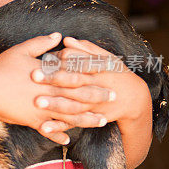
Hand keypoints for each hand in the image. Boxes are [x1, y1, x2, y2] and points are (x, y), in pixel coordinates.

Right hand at [0, 33, 115, 144]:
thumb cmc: (1, 69)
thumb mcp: (21, 50)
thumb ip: (42, 43)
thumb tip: (59, 36)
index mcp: (50, 75)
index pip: (78, 75)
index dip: (94, 75)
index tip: (108, 75)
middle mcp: (50, 94)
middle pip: (80, 97)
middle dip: (99, 98)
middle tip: (114, 98)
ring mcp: (43, 110)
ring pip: (71, 116)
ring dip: (88, 119)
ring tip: (103, 121)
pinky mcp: (33, 121)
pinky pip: (50, 130)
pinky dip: (59, 135)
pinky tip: (68, 140)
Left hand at [31, 37, 150, 138]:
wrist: (135, 99)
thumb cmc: (116, 73)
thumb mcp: (106, 58)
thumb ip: (85, 49)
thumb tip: (66, 39)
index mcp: (99, 68)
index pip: (79, 61)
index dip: (62, 59)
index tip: (45, 58)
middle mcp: (97, 85)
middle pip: (74, 81)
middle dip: (54, 79)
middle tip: (34, 76)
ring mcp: (94, 104)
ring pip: (73, 105)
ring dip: (55, 104)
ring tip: (37, 102)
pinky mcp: (92, 118)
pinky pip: (73, 123)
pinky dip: (59, 127)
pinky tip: (44, 128)